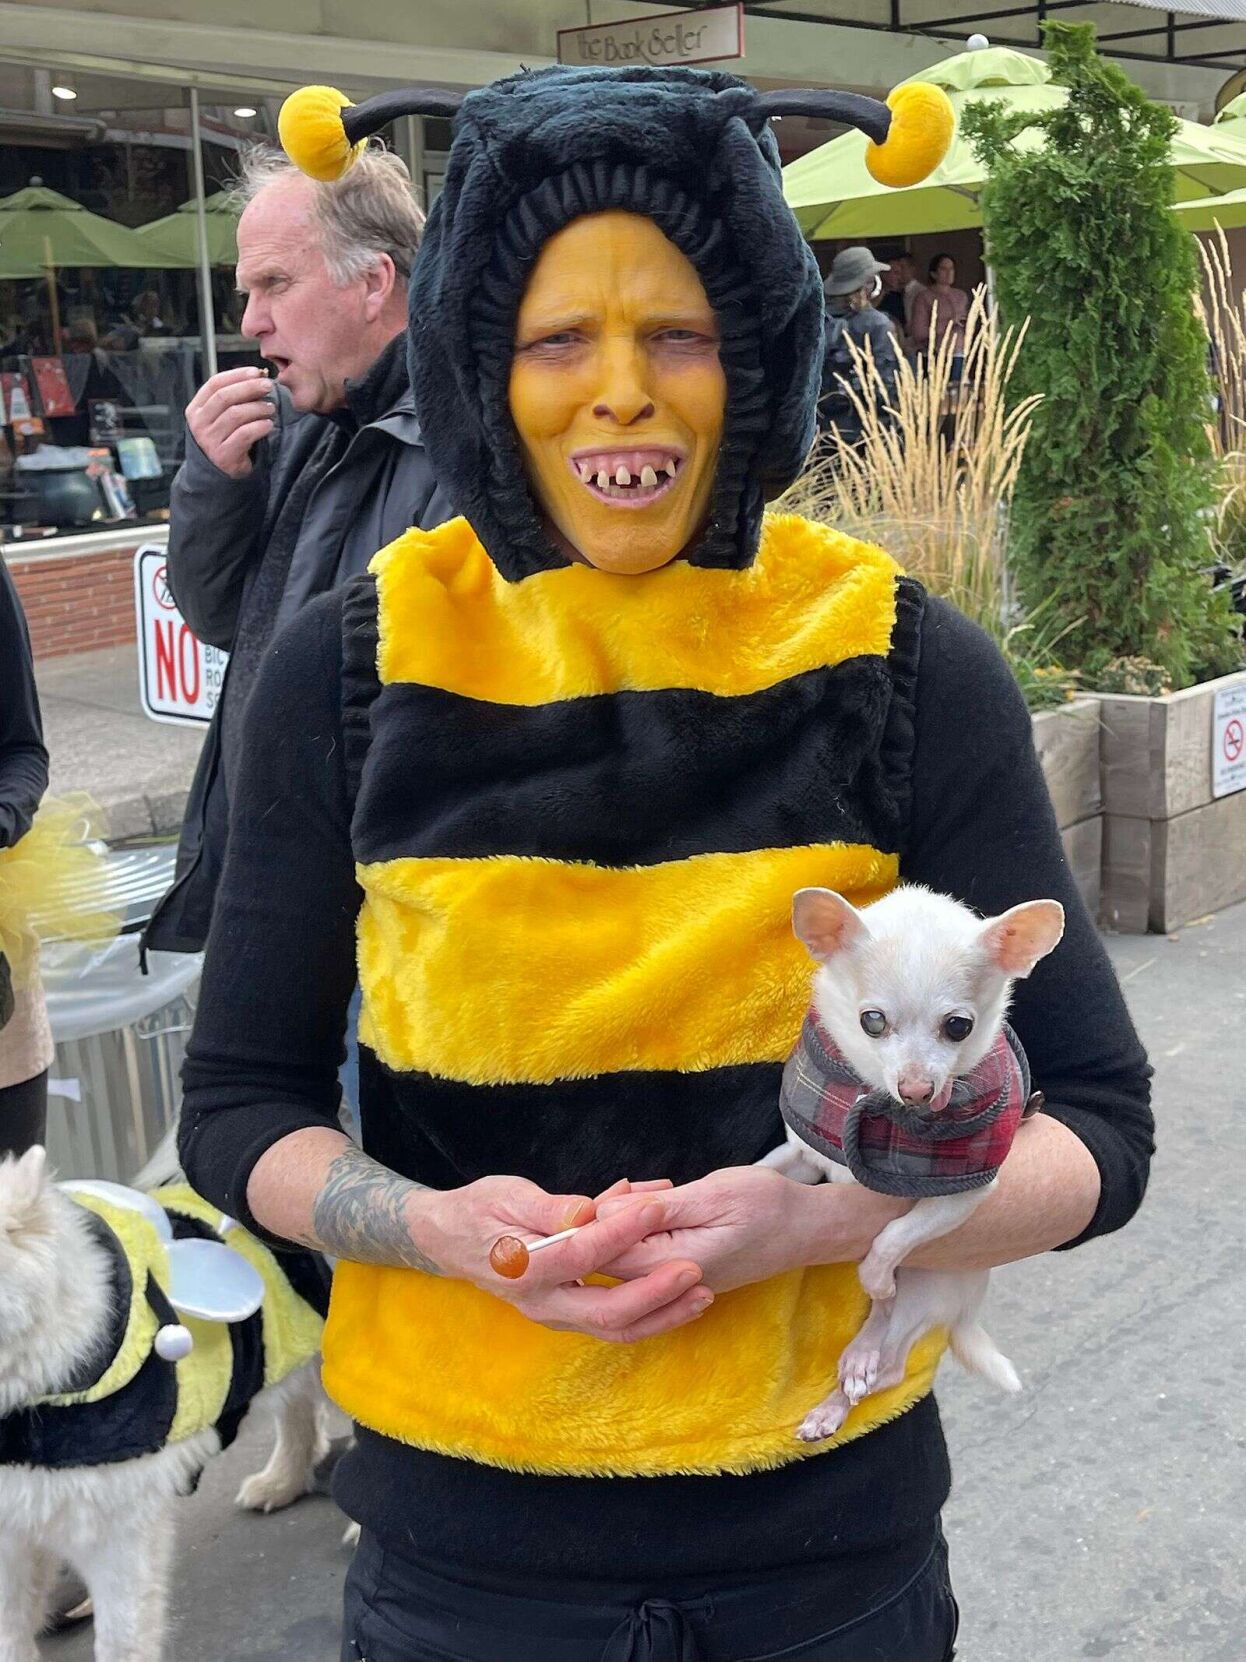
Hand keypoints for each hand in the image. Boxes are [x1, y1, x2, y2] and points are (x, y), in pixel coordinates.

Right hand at [186, 366, 275, 477]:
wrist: (219, 474)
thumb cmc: (225, 439)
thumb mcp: (221, 417)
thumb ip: (233, 398)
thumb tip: (258, 376)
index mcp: (196, 409)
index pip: (214, 384)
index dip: (236, 375)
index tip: (256, 371)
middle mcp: (199, 423)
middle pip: (225, 397)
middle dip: (249, 387)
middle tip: (268, 386)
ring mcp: (209, 440)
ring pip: (235, 414)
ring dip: (257, 408)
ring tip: (271, 408)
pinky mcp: (223, 455)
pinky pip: (244, 435)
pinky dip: (260, 427)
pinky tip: (269, 425)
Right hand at [414, 1175, 711, 1344]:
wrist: (449, 1239)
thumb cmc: (480, 1209)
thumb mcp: (508, 1195)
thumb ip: (548, 1207)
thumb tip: (587, 1211)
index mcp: (526, 1268)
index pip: (584, 1253)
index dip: (623, 1232)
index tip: (658, 1206)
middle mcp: (542, 1301)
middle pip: (608, 1313)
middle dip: (658, 1295)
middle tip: (696, 1271)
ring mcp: (555, 1314)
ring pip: (615, 1329)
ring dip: (663, 1315)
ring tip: (703, 1294)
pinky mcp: (566, 1314)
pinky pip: (612, 1323)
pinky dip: (649, 1313)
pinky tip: (680, 1296)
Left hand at [596, 1167, 910, 1293]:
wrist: (808, 1228)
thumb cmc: (766, 1205)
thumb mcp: (713, 1195)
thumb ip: (656, 1210)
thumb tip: (604, 1214)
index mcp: (671, 1266)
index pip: (604, 1255)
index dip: (592, 1221)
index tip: (612, 1189)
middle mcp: (667, 1284)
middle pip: (607, 1259)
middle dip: (605, 1219)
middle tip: (633, 1186)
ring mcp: (673, 1282)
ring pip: (623, 1255)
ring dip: (624, 1220)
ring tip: (652, 1189)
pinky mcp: (680, 1273)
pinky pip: (643, 1253)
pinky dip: (641, 1225)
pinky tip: (659, 1200)